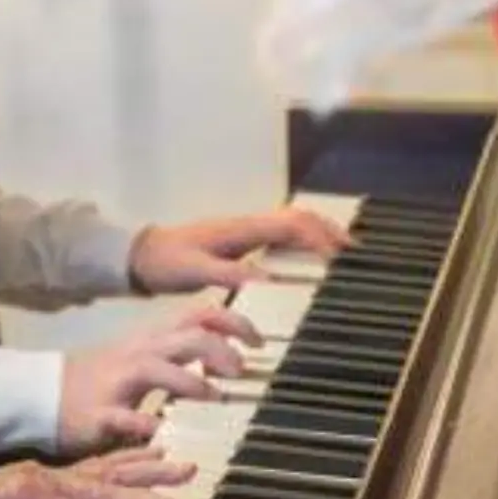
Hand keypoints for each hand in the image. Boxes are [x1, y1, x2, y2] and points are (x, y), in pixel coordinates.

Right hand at [58, 306, 261, 451]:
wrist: (40, 395)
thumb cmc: (98, 380)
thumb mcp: (140, 359)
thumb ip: (178, 355)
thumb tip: (225, 354)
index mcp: (152, 341)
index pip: (199, 316)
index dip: (234, 323)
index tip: (257, 342)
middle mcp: (139, 355)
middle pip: (188, 336)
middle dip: (222, 349)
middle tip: (242, 370)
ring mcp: (118, 381)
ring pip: (159, 368)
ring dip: (192, 382)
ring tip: (213, 398)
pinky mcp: (100, 413)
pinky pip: (125, 416)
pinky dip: (146, 423)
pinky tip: (162, 433)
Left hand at [129, 208, 349, 293]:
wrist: (141, 256)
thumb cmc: (166, 263)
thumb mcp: (194, 272)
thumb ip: (229, 275)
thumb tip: (268, 280)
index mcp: (240, 229)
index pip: (289, 226)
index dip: (317, 238)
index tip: (340, 257)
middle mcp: (246, 225)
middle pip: (297, 219)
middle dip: (328, 230)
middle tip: (356, 251)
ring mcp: (244, 230)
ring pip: (290, 224)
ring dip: (318, 233)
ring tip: (344, 252)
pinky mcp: (240, 240)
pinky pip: (279, 235)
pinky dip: (301, 241)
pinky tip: (310, 258)